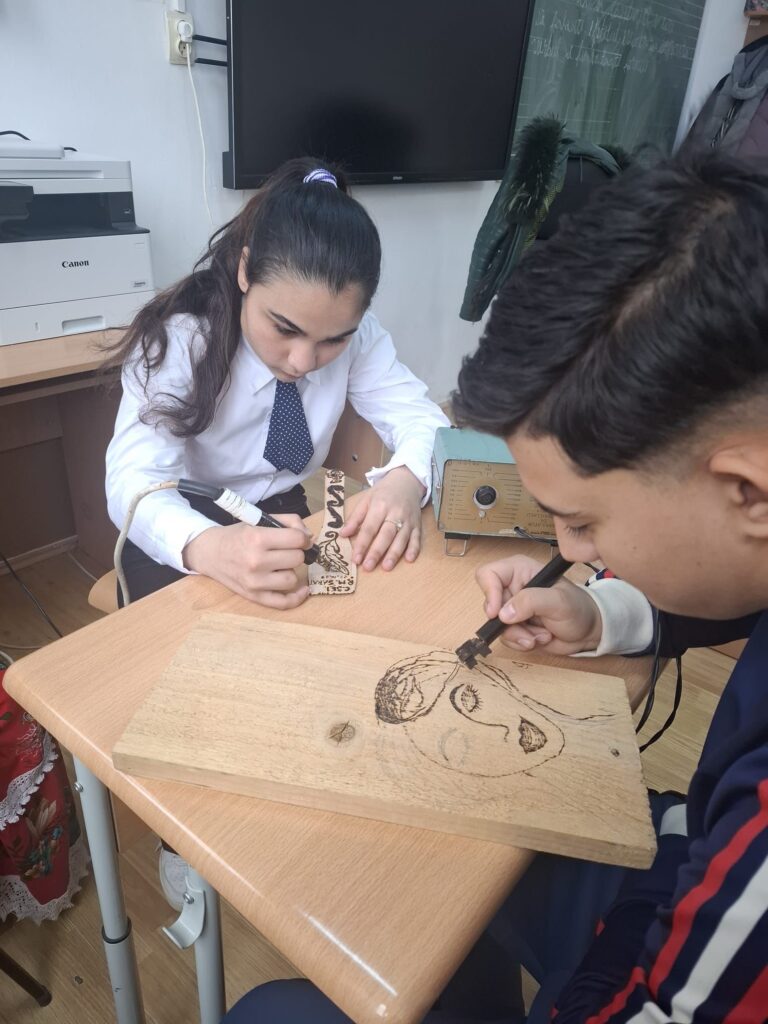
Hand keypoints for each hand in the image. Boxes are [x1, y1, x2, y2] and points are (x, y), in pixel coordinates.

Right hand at [182, 515, 313, 608]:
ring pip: (292, 578)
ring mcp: (254, 581)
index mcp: (257, 538)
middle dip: (296, 552)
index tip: (300, 539)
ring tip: (280, 565)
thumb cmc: (236, 536)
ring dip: (290, 570)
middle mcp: (256, 561)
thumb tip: (309, 536)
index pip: (297, 539)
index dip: (303, 538)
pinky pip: (282, 603)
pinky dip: (296, 598)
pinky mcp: (253, 596)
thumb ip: (287, 522)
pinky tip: (302, 590)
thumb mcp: (259, 521)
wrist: (209, 553)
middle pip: (297, 558)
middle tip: (286, 550)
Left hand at [340, 466, 424, 571]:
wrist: (407, 481)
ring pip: (401, 538)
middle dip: (377, 552)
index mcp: (379, 506)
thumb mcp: (366, 499)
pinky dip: (414, 549)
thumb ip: (355, 517)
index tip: (356, 559)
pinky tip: (409, 559)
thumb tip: (343, 534)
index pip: (369, 528)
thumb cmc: (384, 492)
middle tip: (368, 567)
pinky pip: (417, 538)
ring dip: (394, 554)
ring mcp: (408, 519)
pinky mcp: (417, 524)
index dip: (362, 544)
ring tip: (386, 567)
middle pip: (385, 535)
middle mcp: (395, 513)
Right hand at [476, 554, 602, 654]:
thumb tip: (503, 614)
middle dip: (510, 624)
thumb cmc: (578, 608)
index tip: (498, 614)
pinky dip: (521, 643)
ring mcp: (512, 608)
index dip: (489, 593)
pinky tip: (540, 639)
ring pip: (497, 626)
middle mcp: (512, 587)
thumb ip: (531, 602)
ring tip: (541, 635)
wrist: (588, 631)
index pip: (488, 574)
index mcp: (519, 570)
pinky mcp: (514, 626)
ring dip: (519, 636)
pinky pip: (505, 638)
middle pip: (490, 605)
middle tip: (529, 633)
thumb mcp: (558, 602)